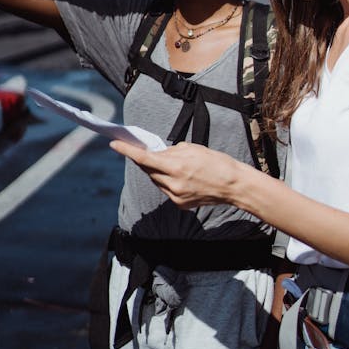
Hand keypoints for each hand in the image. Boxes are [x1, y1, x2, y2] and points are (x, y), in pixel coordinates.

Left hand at [108, 141, 242, 207]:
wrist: (234, 185)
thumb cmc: (217, 162)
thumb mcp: (194, 149)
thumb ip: (172, 152)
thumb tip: (159, 154)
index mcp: (176, 166)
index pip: (144, 158)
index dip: (127, 151)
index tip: (114, 144)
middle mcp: (173, 183)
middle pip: (148, 170)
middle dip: (144, 160)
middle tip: (141, 149)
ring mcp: (176, 196)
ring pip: (156, 180)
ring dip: (157, 171)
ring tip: (172, 164)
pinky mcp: (180, 204)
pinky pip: (166, 190)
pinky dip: (168, 181)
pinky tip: (181, 177)